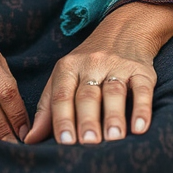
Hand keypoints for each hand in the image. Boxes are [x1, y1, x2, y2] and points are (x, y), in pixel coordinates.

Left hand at [25, 2, 172, 145]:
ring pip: (114, 91)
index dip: (63, 118)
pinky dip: (142, 108)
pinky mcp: (141, 70)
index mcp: (68, 67)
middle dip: (87, 119)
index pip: (63, 95)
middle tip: (88, 143)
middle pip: (87, 95)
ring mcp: (117, 66)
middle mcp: (92, 64)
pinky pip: (142, 88)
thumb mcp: (64, 76)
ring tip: (114, 138)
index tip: (65, 142)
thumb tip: (30, 141)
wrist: (124, 29)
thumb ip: (47, 107)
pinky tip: (141, 127)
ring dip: (113, 116)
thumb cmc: (88, 63)